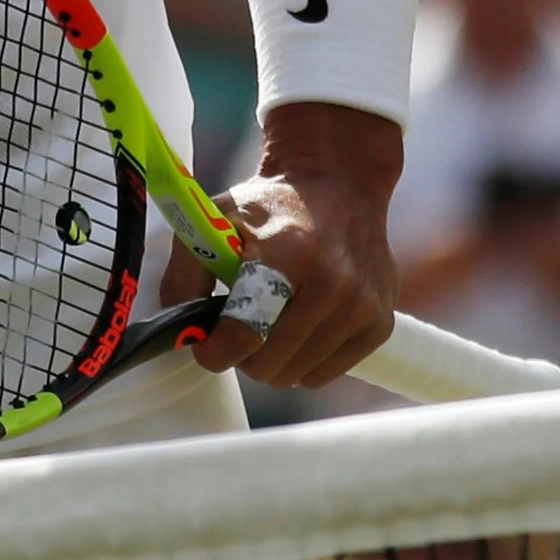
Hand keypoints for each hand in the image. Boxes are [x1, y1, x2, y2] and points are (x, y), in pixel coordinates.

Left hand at [181, 101, 401, 389]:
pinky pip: (325, 375)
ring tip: (271, 320)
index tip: (206, 344)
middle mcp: (334, 283)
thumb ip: (185, 274)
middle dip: (243, 353)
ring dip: (274, 359)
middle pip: (268, 364)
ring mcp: (362, 306)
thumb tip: (180, 332)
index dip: (215, 350)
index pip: (247, 333)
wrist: (339, 183)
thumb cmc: (270, 207)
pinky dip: (304, 360)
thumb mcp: (217, 220)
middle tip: (240, 323)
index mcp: (289, 254)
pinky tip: (300, 325)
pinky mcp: (380, 323)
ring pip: (295, 376)